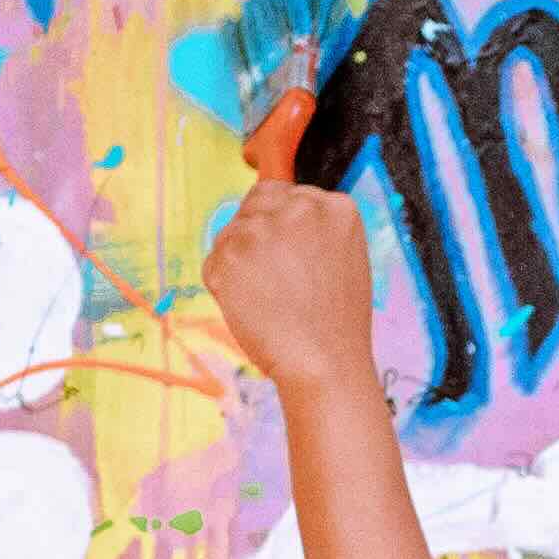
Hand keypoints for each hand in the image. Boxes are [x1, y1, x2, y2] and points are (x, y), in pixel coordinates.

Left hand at [207, 92, 380, 401]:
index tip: (288, 257)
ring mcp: (261, 228)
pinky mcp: (229, 254)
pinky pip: (213, 263)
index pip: (286, 194)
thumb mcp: (345, 258)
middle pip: (255, 204)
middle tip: (275, 280)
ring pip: (231, 233)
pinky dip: (224, 287)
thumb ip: (315, 229)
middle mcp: (299, 207)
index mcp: (335, 206)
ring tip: (269, 299)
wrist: (324, 364)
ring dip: (240, 262)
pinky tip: (252, 307)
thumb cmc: (336, 324)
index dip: (281, 226)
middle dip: (257, 235)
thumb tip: (273, 214)